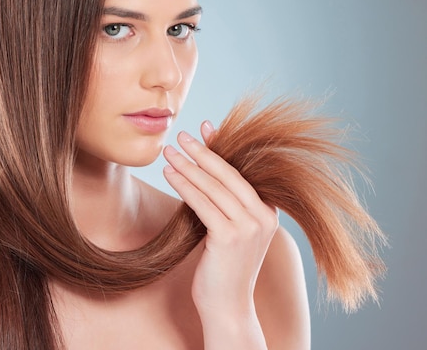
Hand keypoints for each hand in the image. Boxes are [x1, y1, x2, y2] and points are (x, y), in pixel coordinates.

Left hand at [163, 121, 277, 333]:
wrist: (228, 307)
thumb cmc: (223, 267)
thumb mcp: (229, 230)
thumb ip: (224, 202)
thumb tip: (205, 170)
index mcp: (268, 212)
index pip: (241, 171)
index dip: (222, 147)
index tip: (205, 128)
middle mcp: (263, 217)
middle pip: (228, 175)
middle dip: (202, 152)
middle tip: (181, 136)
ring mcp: (249, 227)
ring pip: (213, 187)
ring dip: (188, 166)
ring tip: (169, 152)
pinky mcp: (230, 237)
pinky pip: (202, 203)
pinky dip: (184, 185)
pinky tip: (169, 174)